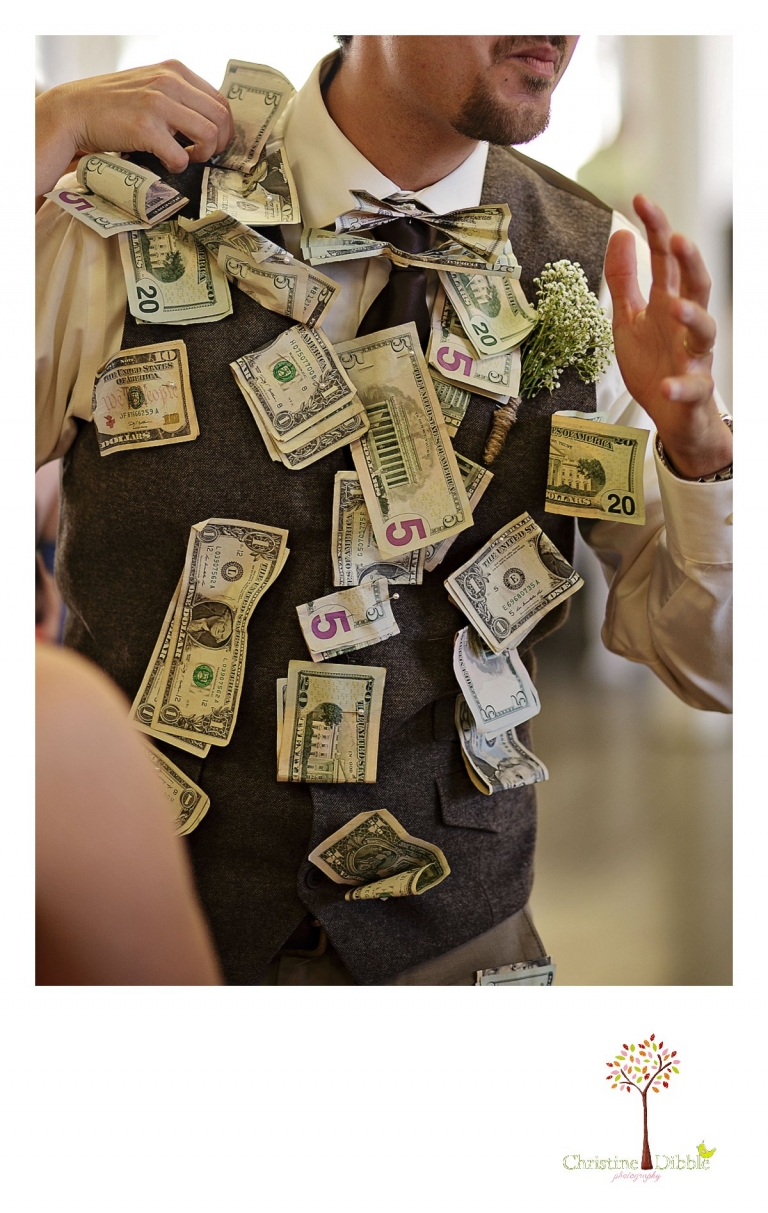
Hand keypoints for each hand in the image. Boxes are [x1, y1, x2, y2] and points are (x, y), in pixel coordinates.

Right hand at [36, 60, 233, 202]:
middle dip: (219, 144)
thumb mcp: (150, 85)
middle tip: (205, 155)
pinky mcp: (146, 128)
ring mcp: (158, 104)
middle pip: (220, 118)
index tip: (216, 143)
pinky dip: (178, 166)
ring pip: (209, 136)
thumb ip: (178, 95)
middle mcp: (169, 82)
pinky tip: (166, 163)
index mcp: (175, 70)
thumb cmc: (113, 104)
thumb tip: (210, 121)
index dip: (224, 127)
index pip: (220, 101)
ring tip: (187, 158)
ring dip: (203, 155)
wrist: (74, 111)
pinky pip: (181, 156)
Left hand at [604, 195, 731, 479]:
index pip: (667, 260)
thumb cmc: (654, 363)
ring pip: (706, 331)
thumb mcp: (628, 319)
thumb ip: (624, 281)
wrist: (671, 415)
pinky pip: (693, 386)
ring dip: (693, 317)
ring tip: (675, 306)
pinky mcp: (694, 390)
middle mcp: (686, 325)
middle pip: (697, 285)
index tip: (641, 200)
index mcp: (669, 304)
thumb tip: (622, 235)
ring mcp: (694, 357)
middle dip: (690, 260)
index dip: (657, 229)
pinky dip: (681, 385)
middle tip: (676, 237)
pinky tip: (667, 384)